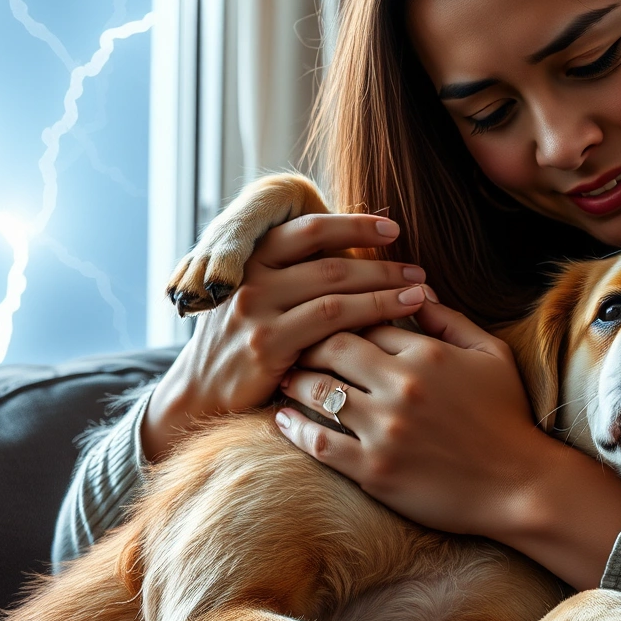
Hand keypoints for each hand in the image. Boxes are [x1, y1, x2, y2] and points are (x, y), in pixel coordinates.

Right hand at [141, 214, 431, 461]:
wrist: (199, 396)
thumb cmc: (243, 346)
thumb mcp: (258, 301)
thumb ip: (293, 277)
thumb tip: (356, 255)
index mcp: (249, 258)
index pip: (308, 229)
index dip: (353, 225)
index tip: (393, 228)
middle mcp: (250, 278)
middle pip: (329, 260)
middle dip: (381, 264)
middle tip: (420, 269)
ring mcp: (255, 310)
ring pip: (335, 290)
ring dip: (384, 290)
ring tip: (421, 294)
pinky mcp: (266, 344)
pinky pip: (329, 324)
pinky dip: (368, 318)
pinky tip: (395, 322)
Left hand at [276, 301, 620, 588]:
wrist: (521, 485)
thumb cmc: (508, 418)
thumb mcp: (491, 355)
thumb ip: (450, 320)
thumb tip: (414, 291)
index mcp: (428, 352)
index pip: (365, 319)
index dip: (342, 317)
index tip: (323, 321)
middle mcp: (402, 385)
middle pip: (330, 346)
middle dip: (307, 342)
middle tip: (291, 343)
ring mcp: (385, 429)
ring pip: (316, 391)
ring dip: (293, 382)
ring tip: (283, 378)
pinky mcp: (374, 470)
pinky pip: (318, 442)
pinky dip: (294, 428)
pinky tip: (283, 420)